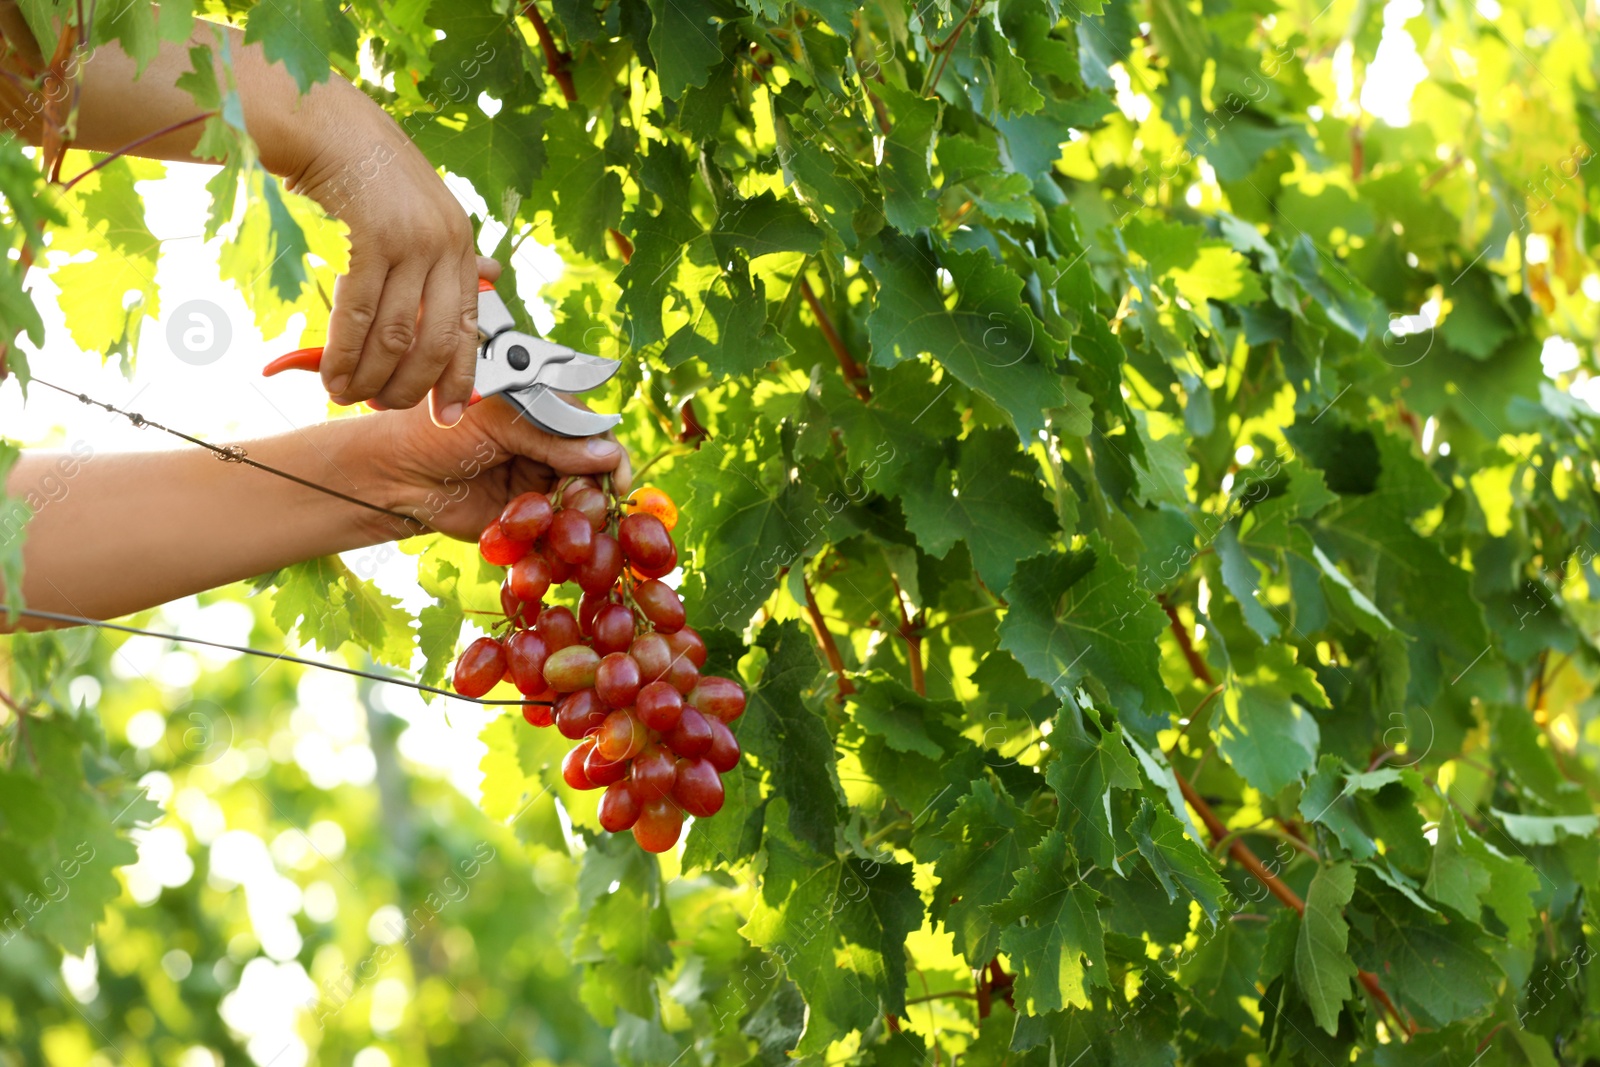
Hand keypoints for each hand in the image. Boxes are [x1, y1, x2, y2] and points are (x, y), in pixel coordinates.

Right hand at [286, 79, 489, 425]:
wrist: (329, 125)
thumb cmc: (372, 173)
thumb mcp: (424, 212)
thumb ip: (450, 252)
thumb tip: (492, 274)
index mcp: (461, 245)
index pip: (469, 328)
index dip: (458, 378)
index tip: (445, 417)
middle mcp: (446, 244)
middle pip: (434, 340)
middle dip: (407, 385)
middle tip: (379, 408)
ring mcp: (413, 240)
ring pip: (396, 333)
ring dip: (369, 375)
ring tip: (346, 396)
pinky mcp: (374, 235)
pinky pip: (359, 312)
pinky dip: (344, 352)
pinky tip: (331, 374)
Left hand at [366, 394, 632, 541]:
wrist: (395, 474)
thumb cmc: (439, 431)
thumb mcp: (498, 422)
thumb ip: (552, 437)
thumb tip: (609, 453)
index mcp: (545, 418)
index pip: (595, 434)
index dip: (610, 457)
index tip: (616, 480)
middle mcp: (548, 454)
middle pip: (593, 476)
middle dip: (594, 493)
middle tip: (581, 505)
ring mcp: (537, 490)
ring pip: (578, 510)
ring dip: (577, 522)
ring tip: (561, 526)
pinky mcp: (523, 524)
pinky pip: (552, 537)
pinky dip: (558, 545)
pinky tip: (555, 549)